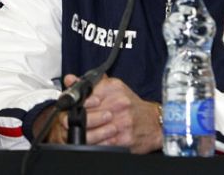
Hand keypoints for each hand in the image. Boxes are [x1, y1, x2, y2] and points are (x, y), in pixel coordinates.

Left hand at [47, 74, 162, 152]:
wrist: (154, 121)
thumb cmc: (132, 104)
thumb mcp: (113, 87)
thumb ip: (90, 83)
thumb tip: (69, 79)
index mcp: (113, 89)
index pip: (84, 97)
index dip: (73, 106)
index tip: (70, 109)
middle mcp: (118, 104)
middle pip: (85, 116)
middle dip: (74, 121)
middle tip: (70, 123)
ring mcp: (121, 122)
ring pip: (91, 132)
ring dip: (82, 134)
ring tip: (79, 132)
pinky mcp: (124, 139)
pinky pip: (101, 144)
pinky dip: (93, 143)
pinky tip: (91, 140)